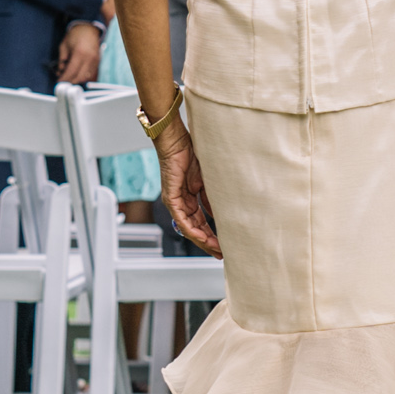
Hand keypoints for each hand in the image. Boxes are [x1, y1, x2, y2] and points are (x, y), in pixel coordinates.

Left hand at [55, 24, 103, 85]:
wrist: (88, 28)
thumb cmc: (75, 35)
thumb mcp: (63, 46)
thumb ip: (61, 60)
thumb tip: (60, 72)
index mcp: (79, 53)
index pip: (71, 71)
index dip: (64, 78)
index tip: (58, 81)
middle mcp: (89, 58)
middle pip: (80, 77)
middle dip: (70, 81)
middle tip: (63, 80)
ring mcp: (95, 61)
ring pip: (86, 77)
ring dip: (77, 79)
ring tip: (69, 76)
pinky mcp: (98, 62)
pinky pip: (92, 74)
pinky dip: (84, 77)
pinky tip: (77, 74)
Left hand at [160, 136, 219, 254]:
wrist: (177, 140)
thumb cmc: (191, 153)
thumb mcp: (207, 179)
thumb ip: (212, 197)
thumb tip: (221, 213)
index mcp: (189, 198)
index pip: (201, 222)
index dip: (212, 235)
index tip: (224, 245)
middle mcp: (181, 203)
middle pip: (195, 229)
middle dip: (208, 243)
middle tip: (221, 253)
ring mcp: (174, 201)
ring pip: (187, 228)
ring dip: (201, 240)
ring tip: (215, 249)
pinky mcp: (170, 197)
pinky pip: (180, 218)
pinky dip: (191, 229)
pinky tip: (201, 237)